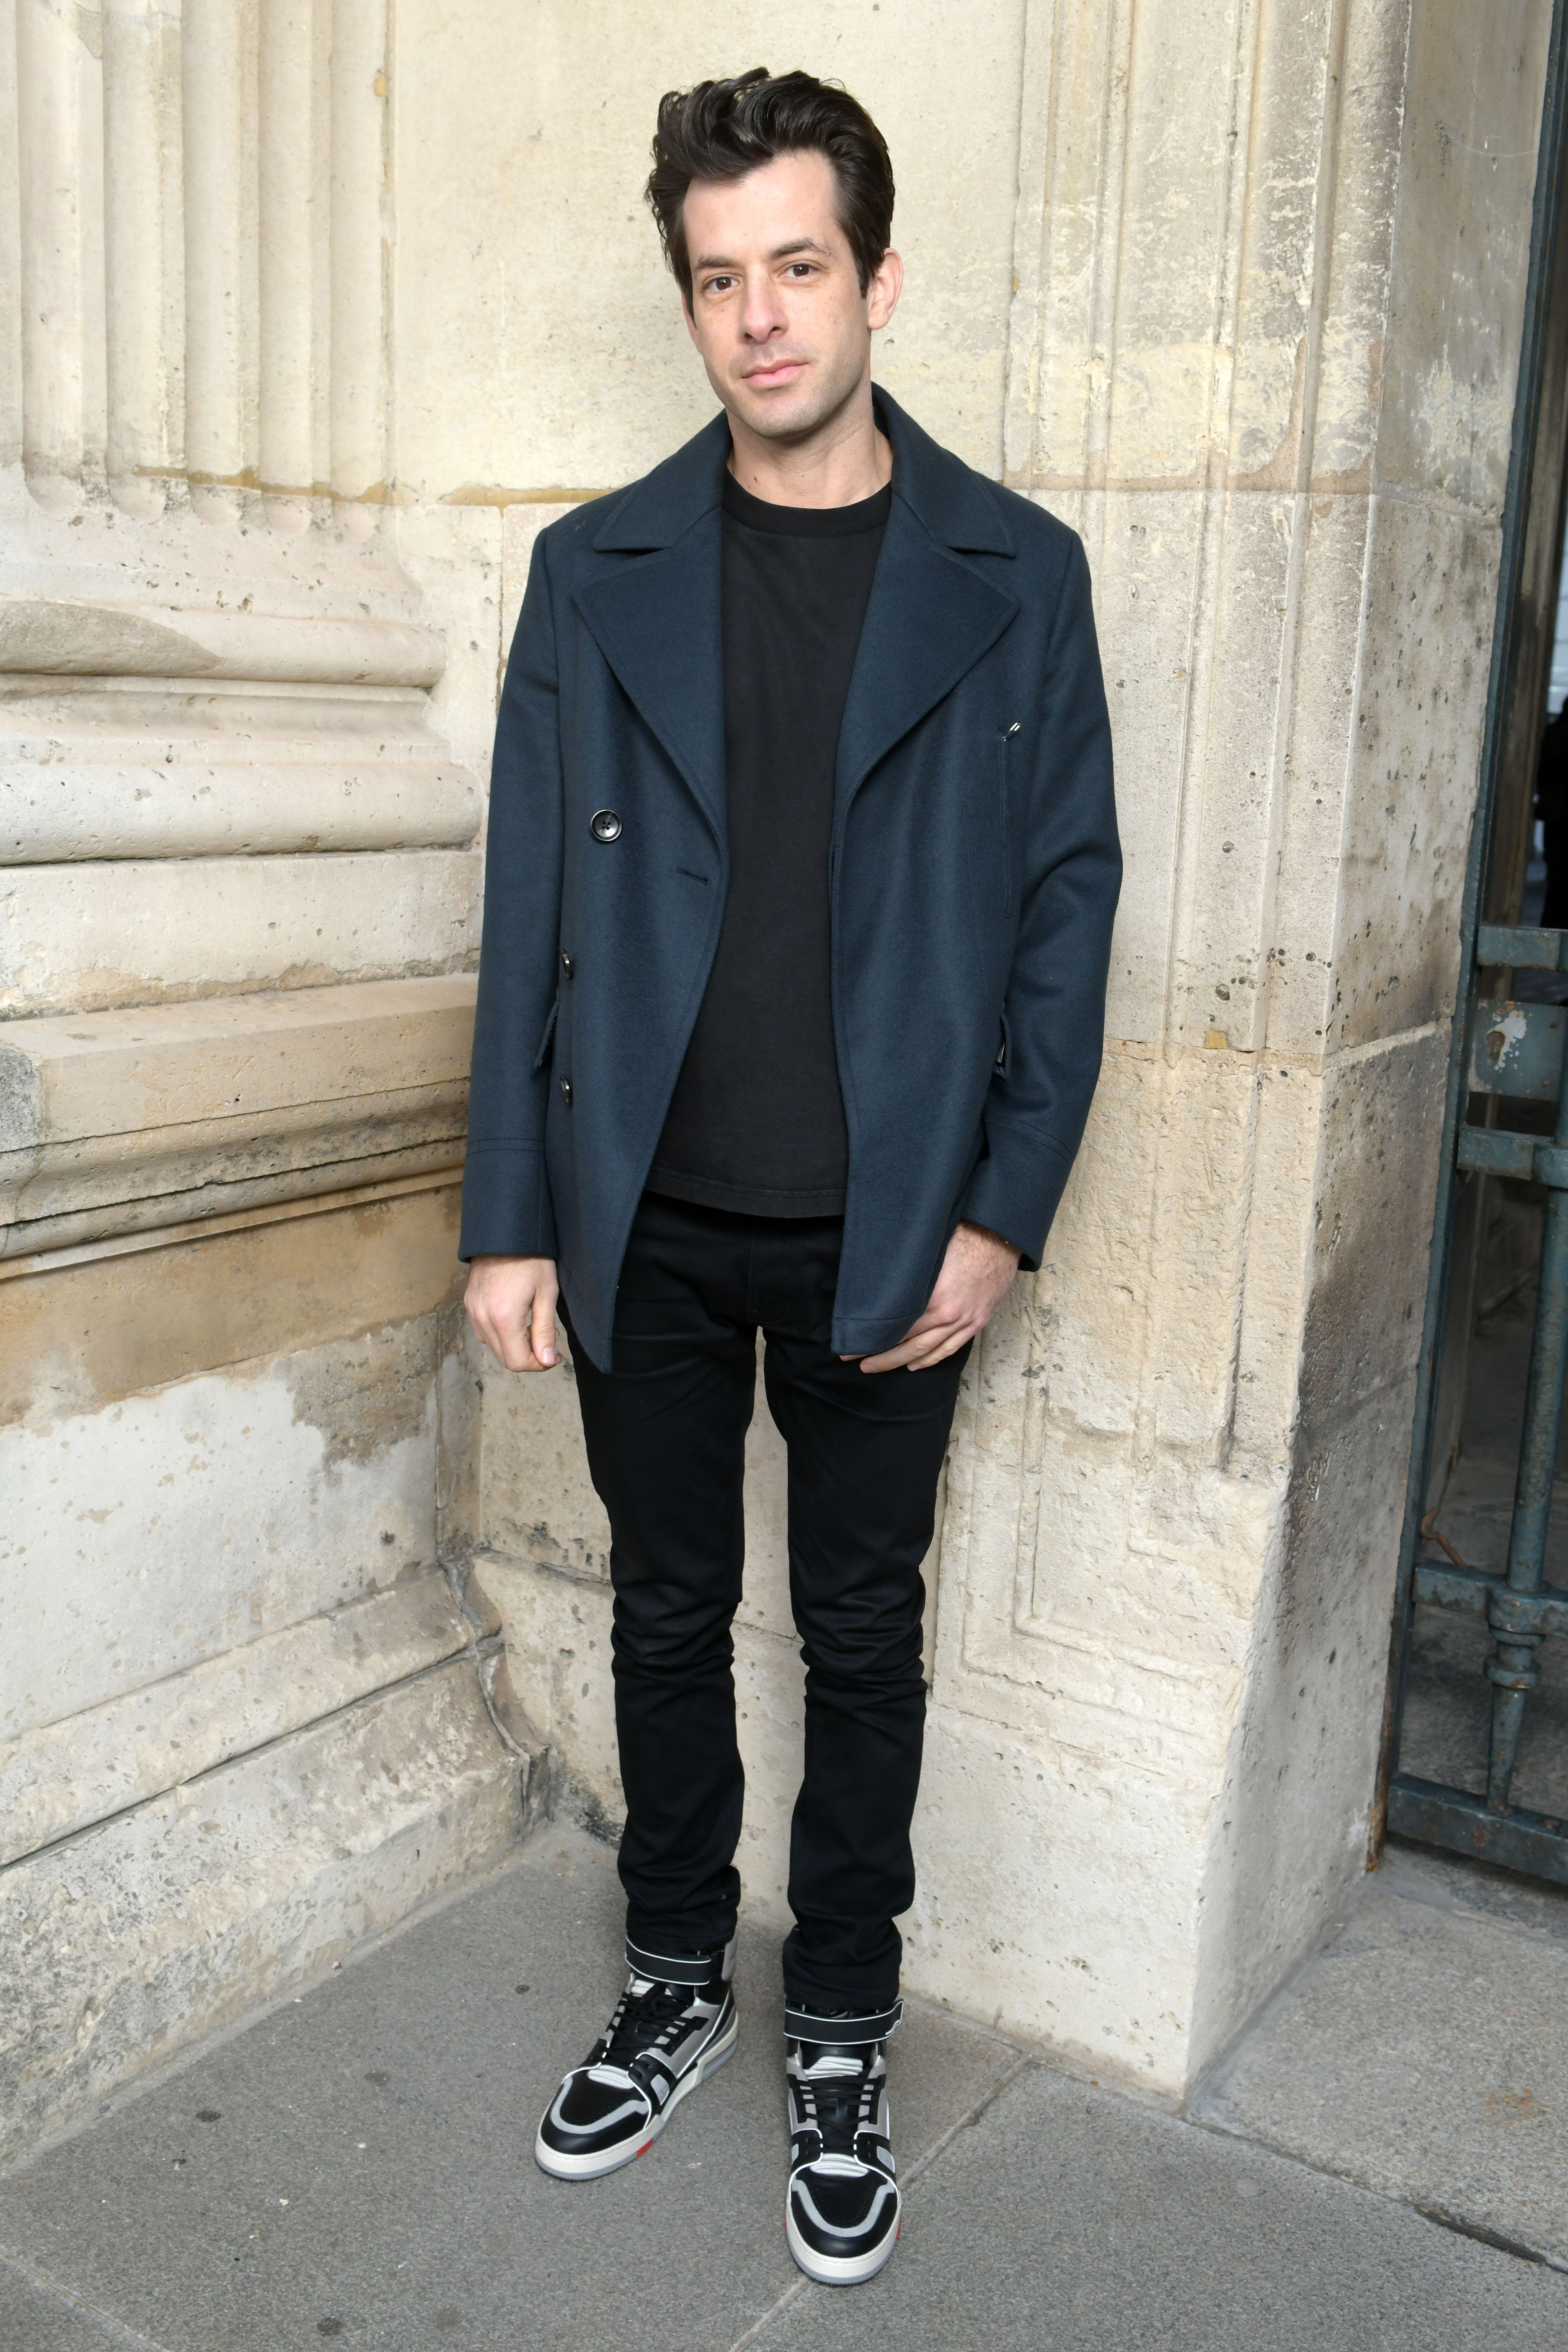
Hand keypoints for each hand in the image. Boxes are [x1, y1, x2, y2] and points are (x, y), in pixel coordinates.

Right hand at [464, 1255, 559, 1371]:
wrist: (504, 1233)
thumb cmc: (531, 1259)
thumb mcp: (546, 1294)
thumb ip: (545, 1331)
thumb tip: (546, 1361)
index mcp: (503, 1317)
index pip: (517, 1362)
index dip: (538, 1364)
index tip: (553, 1355)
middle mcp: (483, 1318)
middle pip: (505, 1358)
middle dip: (529, 1356)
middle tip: (547, 1338)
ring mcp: (473, 1311)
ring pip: (494, 1347)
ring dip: (515, 1346)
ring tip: (532, 1325)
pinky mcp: (469, 1304)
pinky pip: (483, 1332)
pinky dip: (501, 1334)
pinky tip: (516, 1319)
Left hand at [849, 1221, 1019, 1372]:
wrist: (1001, 1238)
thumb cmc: (963, 1237)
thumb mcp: (929, 1255)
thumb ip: (907, 1277)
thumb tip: (878, 1288)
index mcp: (935, 1299)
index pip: (897, 1327)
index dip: (873, 1338)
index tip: (851, 1345)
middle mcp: (950, 1316)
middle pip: (910, 1345)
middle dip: (883, 1357)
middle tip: (859, 1363)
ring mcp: (966, 1321)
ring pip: (929, 1351)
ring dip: (902, 1362)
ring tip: (879, 1367)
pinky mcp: (977, 1321)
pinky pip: (951, 1348)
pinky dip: (932, 1359)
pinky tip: (916, 1364)